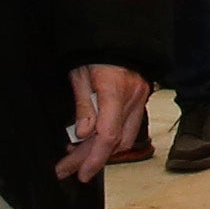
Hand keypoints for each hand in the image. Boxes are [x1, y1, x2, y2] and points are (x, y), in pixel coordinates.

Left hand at [58, 63, 149, 182]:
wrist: (116, 35)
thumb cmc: (93, 52)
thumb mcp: (79, 75)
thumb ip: (83, 106)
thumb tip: (83, 134)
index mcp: (114, 90)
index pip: (107, 135)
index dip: (93, 158)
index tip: (79, 172)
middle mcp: (132, 98)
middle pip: (115, 142)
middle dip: (91, 159)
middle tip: (68, 169)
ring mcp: (140, 99)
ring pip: (126, 139)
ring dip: (103, 151)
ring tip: (79, 156)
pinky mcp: (141, 100)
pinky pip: (130, 128)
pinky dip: (113, 139)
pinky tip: (95, 141)